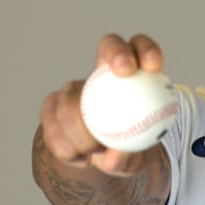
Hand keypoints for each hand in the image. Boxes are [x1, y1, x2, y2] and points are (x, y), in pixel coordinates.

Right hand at [38, 33, 163, 175]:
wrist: (101, 158)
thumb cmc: (128, 150)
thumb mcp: (136, 159)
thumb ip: (129, 156)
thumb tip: (113, 156)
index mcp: (134, 75)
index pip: (141, 48)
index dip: (146, 49)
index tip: (153, 66)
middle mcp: (103, 73)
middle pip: (109, 45)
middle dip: (117, 52)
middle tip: (125, 72)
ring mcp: (75, 87)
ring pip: (73, 97)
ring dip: (81, 130)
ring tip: (95, 150)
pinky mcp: (52, 105)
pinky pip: (52, 123)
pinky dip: (65, 146)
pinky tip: (80, 158)